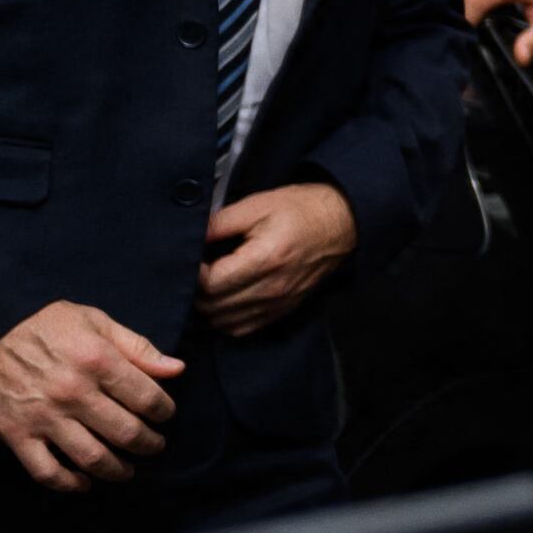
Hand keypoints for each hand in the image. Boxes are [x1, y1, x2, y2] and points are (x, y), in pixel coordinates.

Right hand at [0, 300, 182, 490]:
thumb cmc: (44, 322)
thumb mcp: (95, 321)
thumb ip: (138, 347)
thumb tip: (177, 370)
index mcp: (97, 361)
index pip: (148, 399)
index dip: (164, 411)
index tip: (165, 415)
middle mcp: (73, 393)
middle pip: (126, 433)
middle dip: (149, 444)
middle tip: (154, 445)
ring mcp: (43, 417)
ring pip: (92, 458)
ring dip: (117, 470)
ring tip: (128, 469)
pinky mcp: (15, 434)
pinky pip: (46, 471)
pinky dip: (69, 484)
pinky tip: (84, 483)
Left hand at [195, 182, 357, 335]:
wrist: (343, 222)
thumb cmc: (301, 209)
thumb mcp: (257, 204)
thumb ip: (219, 223)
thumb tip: (189, 239)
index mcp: (266, 259)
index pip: (210, 284)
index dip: (193, 273)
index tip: (194, 257)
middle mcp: (273, 287)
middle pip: (213, 306)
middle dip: (197, 290)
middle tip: (200, 268)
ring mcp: (279, 302)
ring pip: (223, 322)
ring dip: (210, 306)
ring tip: (213, 282)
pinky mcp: (283, 310)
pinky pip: (242, 328)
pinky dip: (226, 318)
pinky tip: (227, 297)